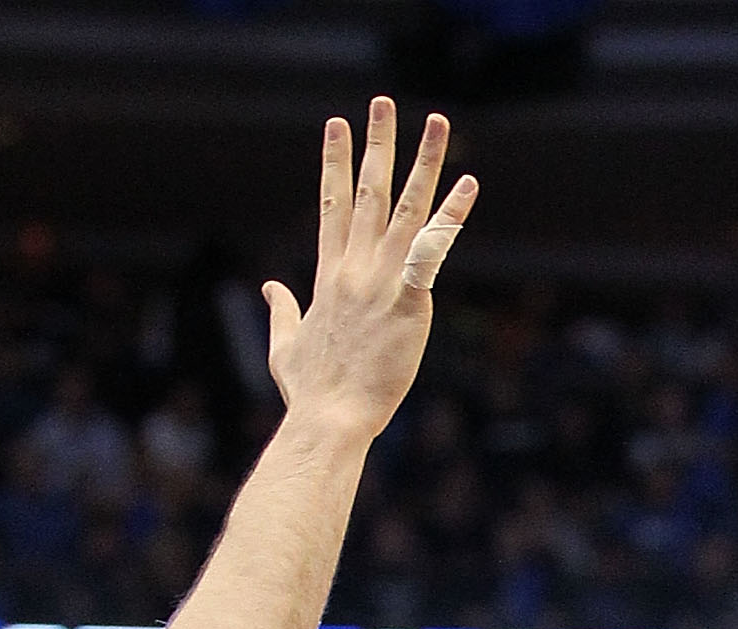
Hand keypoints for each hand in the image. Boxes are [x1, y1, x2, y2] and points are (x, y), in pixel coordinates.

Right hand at [264, 100, 477, 445]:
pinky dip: (451, 216)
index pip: (331, 204)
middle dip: (376, 143)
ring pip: (407, 207)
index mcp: (328, 275)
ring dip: (424, 162)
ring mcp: (380, 281)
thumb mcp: (283, 343)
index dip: (333, 162)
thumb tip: (268, 288)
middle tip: (381, 101)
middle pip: (367, 191)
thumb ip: (281, 310)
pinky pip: (433, 248)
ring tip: (438, 123)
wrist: (328, 417)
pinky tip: (469, 185)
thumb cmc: (309, 391)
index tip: (335, 125)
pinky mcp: (409, 301)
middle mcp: (354, 267)